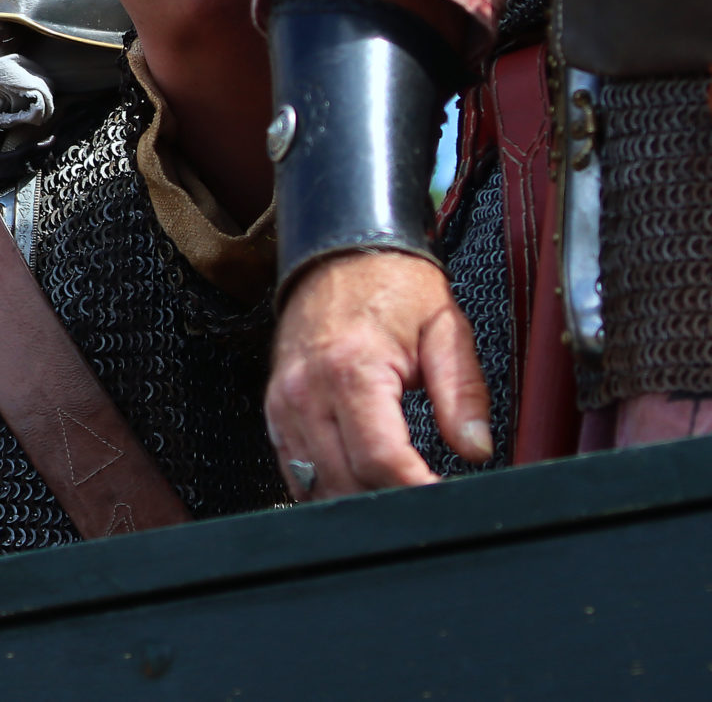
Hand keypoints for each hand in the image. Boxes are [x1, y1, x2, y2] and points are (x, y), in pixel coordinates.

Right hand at [266, 249, 493, 498]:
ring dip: (357, 500)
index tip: (445, 500)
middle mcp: (309, 389)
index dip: (417, 491)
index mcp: (351, 369)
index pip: (380, 459)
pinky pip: (293, 470)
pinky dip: (325, 488)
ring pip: (316, 484)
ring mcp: (285, 401)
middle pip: (346, 481)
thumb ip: (463, 393)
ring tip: (397, 496)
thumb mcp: (445, 330)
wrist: (340, 252)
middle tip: (428, 501)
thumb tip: (477, 449)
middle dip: (391, 501)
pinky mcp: (276, 407)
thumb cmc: (391, 286)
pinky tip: (356, 484)